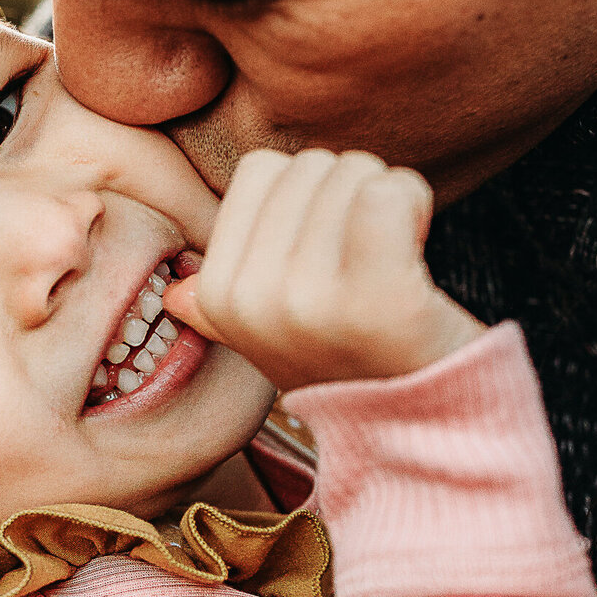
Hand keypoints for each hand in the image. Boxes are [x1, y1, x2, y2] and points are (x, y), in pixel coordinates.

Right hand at [164, 147, 482, 391]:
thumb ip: (221, 309)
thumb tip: (176, 294)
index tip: (331, 252)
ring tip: (391, 261)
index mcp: (218, 296)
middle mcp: (254, 300)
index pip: (261, 171)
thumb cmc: (352, 368)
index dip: (307, 196)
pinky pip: (389, 193)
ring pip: (354, 171)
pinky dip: (415, 204)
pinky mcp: (378, 300)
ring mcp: (312, 303)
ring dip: (390, 201)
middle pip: (309, 165)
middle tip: (368, 259)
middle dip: (350, 194)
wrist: (420, 431)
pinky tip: (416, 251)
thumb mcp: (271, 344)